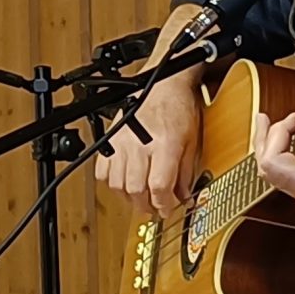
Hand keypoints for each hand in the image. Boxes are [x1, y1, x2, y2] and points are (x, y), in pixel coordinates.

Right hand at [98, 75, 201, 214]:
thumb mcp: (192, 142)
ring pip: (116, 184)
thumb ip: (186, 173)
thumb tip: (183, 197)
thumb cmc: (179, 107)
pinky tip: (124, 183)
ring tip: (141, 198)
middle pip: (135, 189)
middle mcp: (140, 144)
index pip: (159, 186)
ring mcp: (121, 142)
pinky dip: (111, 183)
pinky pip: (102, 171)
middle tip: (155, 208)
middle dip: (146, 206)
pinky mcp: (109, 140)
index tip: (167, 210)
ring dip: (128, 197)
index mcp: (165, 145)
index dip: (163, 204)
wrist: (163, 83)